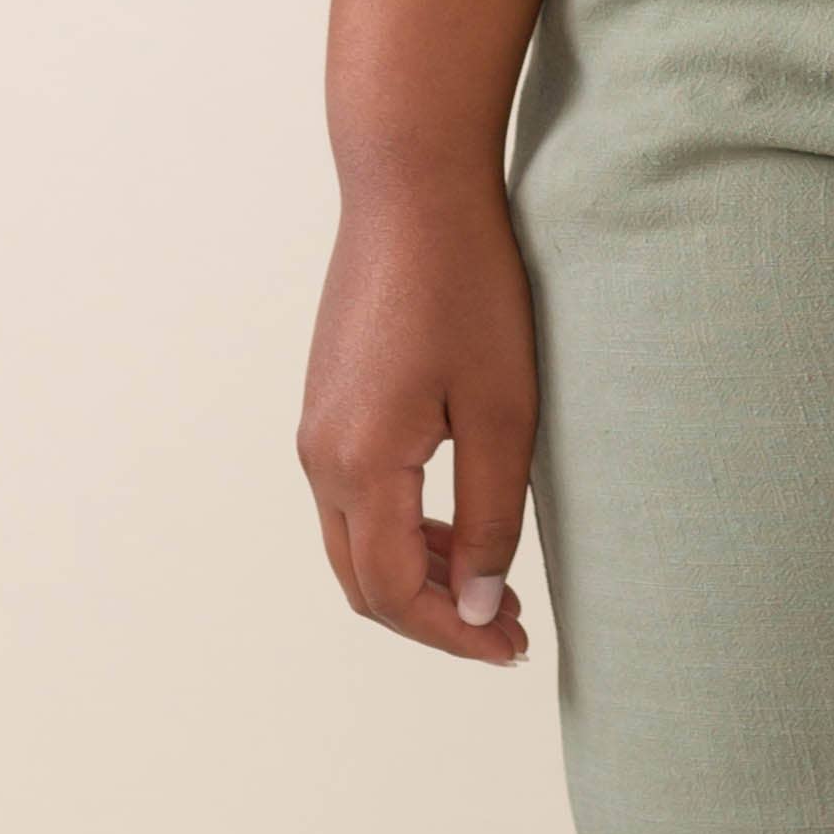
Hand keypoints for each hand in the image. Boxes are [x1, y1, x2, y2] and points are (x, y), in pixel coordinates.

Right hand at [297, 166, 539, 668]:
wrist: (411, 186)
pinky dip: (402, 529)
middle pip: (364, 582)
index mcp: (360, 465)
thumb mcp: (502, 407)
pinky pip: (354, 497)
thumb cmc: (469, 287)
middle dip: (435, 617)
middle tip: (511, 627)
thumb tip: (482, 603)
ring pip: (355, 542)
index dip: (456, 634)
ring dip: (419, 574)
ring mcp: (316, 427)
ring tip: (494, 582)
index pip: (396, 594)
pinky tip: (459, 519)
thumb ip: (491, 514)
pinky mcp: (329, 401)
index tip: (517, 647)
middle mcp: (320, 456)